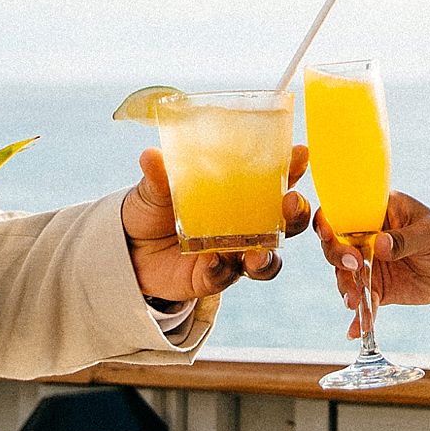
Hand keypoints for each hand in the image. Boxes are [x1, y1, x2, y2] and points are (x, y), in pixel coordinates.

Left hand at [123, 144, 313, 302]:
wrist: (128, 247)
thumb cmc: (153, 207)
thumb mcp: (155, 188)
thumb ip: (158, 175)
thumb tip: (151, 156)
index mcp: (240, 193)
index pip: (276, 179)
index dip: (293, 167)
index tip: (301, 154)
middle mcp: (246, 224)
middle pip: (287, 222)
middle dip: (297, 213)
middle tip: (291, 203)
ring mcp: (233, 252)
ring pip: (267, 259)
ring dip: (268, 256)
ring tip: (257, 254)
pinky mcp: (213, 277)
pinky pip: (226, 276)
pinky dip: (222, 269)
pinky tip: (213, 260)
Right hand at [313, 190, 429, 337]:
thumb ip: (406, 238)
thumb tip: (380, 244)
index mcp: (377, 211)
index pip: (344, 210)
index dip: (329, 219)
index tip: (329, 233)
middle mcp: (366, 236)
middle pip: (337, 243)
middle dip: (338, 255)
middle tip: (354, 266)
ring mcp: (369, 263)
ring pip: (345, 274)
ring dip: (346, 287)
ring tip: (355, 302)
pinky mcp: (376, 288)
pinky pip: (363, 301)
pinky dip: (360, 316)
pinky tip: (357, 330)